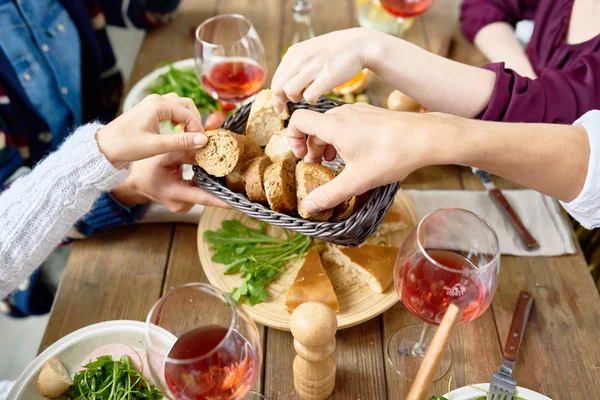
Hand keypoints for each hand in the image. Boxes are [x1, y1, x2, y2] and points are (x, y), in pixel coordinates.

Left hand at [96, 93, 206, 164]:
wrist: (103, 147)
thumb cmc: (125, 146)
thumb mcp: (156, 146)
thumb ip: (181, 142)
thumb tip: (203, 140)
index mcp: (158, 105)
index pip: (188, 113)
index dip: (197, 129)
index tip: (201, 144)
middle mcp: (156, 100)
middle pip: (187, 104)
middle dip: (195, 121)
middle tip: (196, 139)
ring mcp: (152, 103)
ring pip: (180, 105)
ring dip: (188, 118)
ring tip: (188, 135)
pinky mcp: (149, 110)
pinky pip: (171, 109)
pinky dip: (179, 118)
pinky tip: (177, 130)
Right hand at [111, 150, 229, 210]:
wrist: (134, 183)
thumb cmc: (145, 168)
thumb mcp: (164, 155)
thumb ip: (186, 151)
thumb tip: (208, 146)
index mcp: (175, 193)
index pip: (204, 198)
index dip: (223, 201)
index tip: (239, 202)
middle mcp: (181, 204)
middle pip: (207, 196)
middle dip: (223, 189)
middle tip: (241, 181)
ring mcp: (182, 206)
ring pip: (203, 193)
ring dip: (212, 183)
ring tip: (225, 172)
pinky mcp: (184, 203)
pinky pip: (198, 193)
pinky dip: (203, 184)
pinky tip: (209, 174)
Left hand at [271, 28, 380, 112]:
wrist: (359, 44)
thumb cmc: (335, 51)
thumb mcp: (310, 51)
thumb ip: (296, 64)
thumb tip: (283, 84)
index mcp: (293, 52)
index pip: (276, 78)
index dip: (276, 95)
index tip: (279, 105)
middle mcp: (300, 58)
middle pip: (278, 87)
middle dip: (280, 101)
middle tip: (286, 109)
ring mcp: (312, 67)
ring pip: (289, 92)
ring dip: (296, 99)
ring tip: (305, 97)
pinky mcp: (326, 77)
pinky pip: (308, 97)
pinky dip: (311, 100)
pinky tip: (317, 97)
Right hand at [286, 103, 458, 212]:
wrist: (426, 137)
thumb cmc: (392, 154)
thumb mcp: (357, 181)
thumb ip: (330, 194)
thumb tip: (309, 207)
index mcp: (334, 125)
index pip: (298, 120)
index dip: (293, 138)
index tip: (303, 157)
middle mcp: (343, 113)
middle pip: (314, 125)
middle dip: (312, 147)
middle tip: (319, 167)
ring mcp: (358, 111)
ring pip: (331, 124)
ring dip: (327, 143)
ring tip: (336, 163)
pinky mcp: (370, 114)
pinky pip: (346, 123)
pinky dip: (342, 138)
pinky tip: (356, 155)